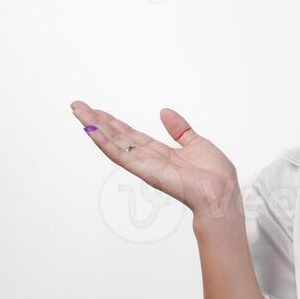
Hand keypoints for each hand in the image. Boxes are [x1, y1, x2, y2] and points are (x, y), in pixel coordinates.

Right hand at [70, 100, 240, 219]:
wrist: (222, 193)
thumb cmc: (215, 175)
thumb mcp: (196, 143)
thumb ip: (179, 130)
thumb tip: (165, 112)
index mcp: (160, 153)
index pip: (131, 135)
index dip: (114, 123)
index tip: (97, 111)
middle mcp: (149, 159)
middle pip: (117, 137)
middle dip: (97, 122)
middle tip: (77, 106)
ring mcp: (145, 166)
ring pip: (113, 144)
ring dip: (94, 127)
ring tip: (77, 111)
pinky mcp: (145, 171)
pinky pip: (121, 155)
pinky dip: (105, 143)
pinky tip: (91, 130)